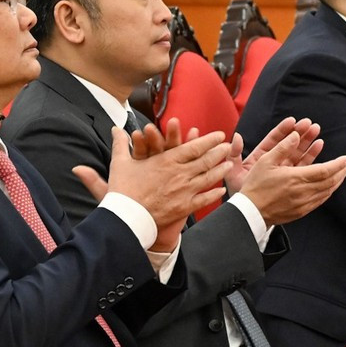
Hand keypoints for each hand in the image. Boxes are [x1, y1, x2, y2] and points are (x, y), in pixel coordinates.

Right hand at [75, 122, 231, 236]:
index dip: (209, 140)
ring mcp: (184, 191)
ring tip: (230, 165)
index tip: (219, 135)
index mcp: (167, 161)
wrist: (127, 217)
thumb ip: (120, 144)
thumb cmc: (123, 189)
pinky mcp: (184, 207)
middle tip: (228, 146)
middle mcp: (180, 174)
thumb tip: (115, 129)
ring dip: (220, 171)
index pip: (194, 147)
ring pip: (208, 178)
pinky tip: (221, 191)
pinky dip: (214, 194)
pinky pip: (203, 200)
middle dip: (218, 152)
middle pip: (205, 161)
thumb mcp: (120, 163)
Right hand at [234, 120, 345, 225]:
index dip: (339, 164)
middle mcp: (303, 192)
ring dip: (336, 182)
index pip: (325, 170)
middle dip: (340, 172)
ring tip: (341, 174)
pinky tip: (329, 187)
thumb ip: (283, 147)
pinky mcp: (301, 212)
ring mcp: (303, 204)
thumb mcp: (265, 161)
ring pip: (327, 192)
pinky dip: (328, 192)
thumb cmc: (256, 186)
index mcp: (296, 178)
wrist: (250, 212)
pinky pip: (320, 201)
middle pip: (330, 181)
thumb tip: (296, 135)